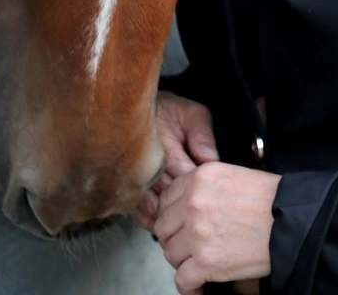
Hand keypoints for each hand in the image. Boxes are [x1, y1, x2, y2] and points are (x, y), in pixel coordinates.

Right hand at [135, 92, 217, 231]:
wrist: (141, 108)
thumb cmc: (171, 112)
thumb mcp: (192, 114)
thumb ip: (202, 135)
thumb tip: (210, 159)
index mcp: (163, 145)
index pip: (181, 174)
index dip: (196, 190)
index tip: (209, 200)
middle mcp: (145, 163)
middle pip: (165, 195)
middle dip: (181, 209)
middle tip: (199, 223)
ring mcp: (134, 176)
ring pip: (148, 206)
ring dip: (164, 219)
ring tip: (180, 230)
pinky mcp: (127, 184)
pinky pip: (135, 208)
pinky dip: (146, 219)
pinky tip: (159, 227)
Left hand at [153, 161, 278, 294]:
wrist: (294, 222)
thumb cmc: (271, 199)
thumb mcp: (233, 176)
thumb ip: (204, 187)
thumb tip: (185, 204)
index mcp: (199, 179)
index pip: (166, 199)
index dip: (174, 215)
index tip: (181, 225)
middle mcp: (193, 204)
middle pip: (164, 228)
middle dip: (175, 239)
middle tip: (189, 247)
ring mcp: (197, 234)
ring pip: (170, 254)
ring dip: (183, 262)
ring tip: (198, 264)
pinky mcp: (206, 262)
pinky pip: (182, 280)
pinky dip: (190, 287)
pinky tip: (199, 286)